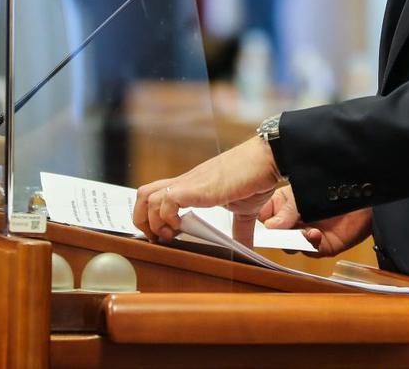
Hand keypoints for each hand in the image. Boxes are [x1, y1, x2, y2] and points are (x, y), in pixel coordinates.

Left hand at [133, 136, 284, 246]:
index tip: (164, 236)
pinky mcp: (196, 188)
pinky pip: (166, 200)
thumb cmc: (255, 177)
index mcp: (192, 187)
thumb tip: (245, 248)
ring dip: (153, 222)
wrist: (266, 159)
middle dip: (142, 221)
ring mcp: (188, 184)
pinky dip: (167, 217)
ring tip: (170, 236)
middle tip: (159, 239)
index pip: (156, 196)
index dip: (152, 217)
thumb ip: (239, 228)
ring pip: (147, 197)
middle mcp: (185, 183)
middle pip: (143, 195)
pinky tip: (182, 226)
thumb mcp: (244, 210)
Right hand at [260, 186, 372, 257]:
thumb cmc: (333, 184)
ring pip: (290, 246)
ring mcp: (307, 233)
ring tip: (303, 230)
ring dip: (295, 240)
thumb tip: (270, 226)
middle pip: (275, 235)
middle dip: (277, 235)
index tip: (264, 225)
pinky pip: (311, 250)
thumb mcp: (304, 192)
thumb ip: (288, 209)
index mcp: (285, 203)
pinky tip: (315, 233)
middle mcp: (294, 220)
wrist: (365, 192)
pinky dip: (311, 243)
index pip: (265, 216)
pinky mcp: (323, 245)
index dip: (263, 222)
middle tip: (280, 232)